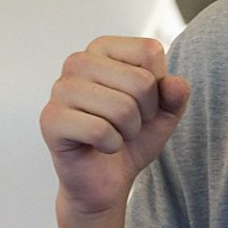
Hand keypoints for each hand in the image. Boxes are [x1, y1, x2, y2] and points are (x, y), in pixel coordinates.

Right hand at [42, 36, 188, 218]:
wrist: (106, 180)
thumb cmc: (130, 139)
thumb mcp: (165, 114)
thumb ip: (176, 94)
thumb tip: (176, 85)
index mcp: (103, 48)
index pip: (150, 52)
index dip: (158, 86)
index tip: (141, 103)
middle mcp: (78, 61)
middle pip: (141, 81)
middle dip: (144, 113)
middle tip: (127, 125)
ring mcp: (60, 89)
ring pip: (122, 108)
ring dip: (128, 132)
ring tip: (114, 135)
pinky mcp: (51, 119)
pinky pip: (100, 131)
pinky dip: (111, 146)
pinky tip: (99, 146)